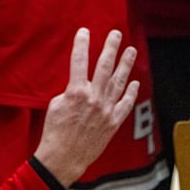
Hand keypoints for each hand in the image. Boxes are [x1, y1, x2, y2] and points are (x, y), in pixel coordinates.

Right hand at [34, 28, 139, 186]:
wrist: (64, 157)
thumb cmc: (54, 132)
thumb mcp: (55, 106)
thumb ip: (69, 92)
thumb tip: (79, 87)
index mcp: (76, 91)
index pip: (79, 61)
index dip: (81, 44)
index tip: (84, 31)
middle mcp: (94, 98)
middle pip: (104, 66)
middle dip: (110, 48)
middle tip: (115, 34)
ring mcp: (106, 110)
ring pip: (119, 82)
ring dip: (126, 65)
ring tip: (131, 51)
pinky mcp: (113, 122)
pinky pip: (125, 104)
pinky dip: (131, 93)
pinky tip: (135, 83)